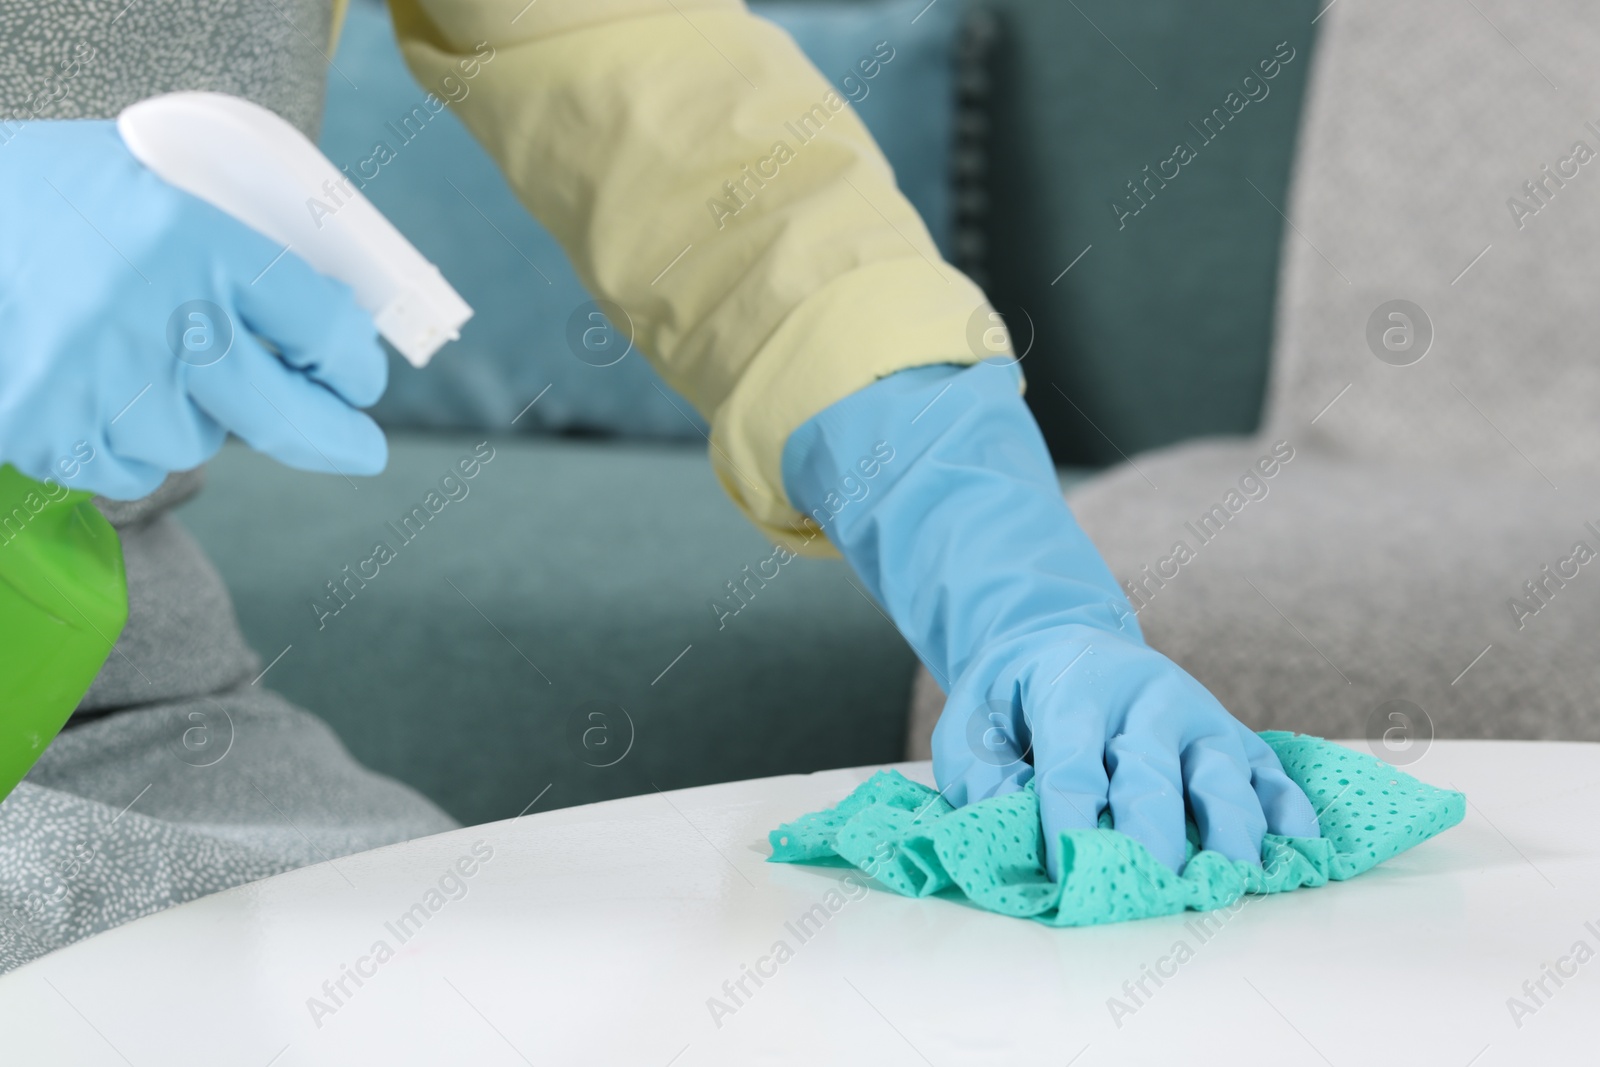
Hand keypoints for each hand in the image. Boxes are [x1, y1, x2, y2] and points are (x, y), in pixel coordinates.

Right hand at [0, 119, 385, 499]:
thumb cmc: (36, 197)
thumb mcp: (144, 178)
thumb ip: (225, 242)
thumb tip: (317, 310)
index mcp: (197, 242)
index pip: (321, 324)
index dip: (354, 362)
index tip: (360, 379)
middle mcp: (162, 318)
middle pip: (287, 414)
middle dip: (336, 439)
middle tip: (364, 451)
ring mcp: (105, 384)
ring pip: (194, 442)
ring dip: (186, 418)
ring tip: (127, 359)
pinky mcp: (49, 433)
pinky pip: (126, 469)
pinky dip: (120, 443)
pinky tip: (86, 389)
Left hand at [931, 624, 1320, 875]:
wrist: (1059, 640)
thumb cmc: (1014, 696)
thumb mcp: (973, 722)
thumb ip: (984, 775)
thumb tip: (1017, 824)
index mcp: (1074, 692)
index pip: (1073, 768)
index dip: (1069, 826)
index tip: (1067, 877)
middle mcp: (1143, 699)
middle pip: (1152, 776)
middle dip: (1152, 838)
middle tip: (1151, 889)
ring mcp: (1194, 712)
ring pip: (1221, 773)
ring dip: (1229, 833)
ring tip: (1227, 882)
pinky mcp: (1228, 728)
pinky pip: (1267, 770)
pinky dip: (1286, 811)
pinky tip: (1296, 852)